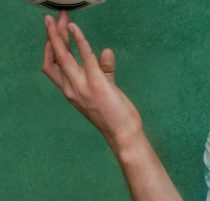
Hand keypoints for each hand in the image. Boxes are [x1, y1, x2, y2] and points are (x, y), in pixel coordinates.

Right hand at [42, 10, 142, 149]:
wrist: (123, 134)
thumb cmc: (115, 116)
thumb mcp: (106, 90)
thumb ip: (105, 71)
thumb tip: (106, 51)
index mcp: (71, 92)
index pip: (51, 67)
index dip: (49, 49)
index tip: (53, 34)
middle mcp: (72, 89)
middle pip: (54, 58)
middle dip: (52, 36)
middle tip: (53, 19)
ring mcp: (82, 87)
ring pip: (63, 56)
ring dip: (59, 35)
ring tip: (61, 19)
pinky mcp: (96, 83)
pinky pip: (85, 57)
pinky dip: (79, 40)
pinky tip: (76, 29)